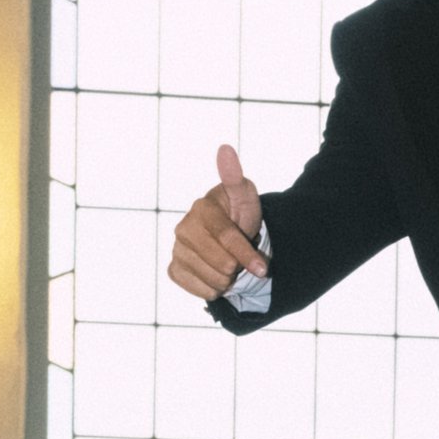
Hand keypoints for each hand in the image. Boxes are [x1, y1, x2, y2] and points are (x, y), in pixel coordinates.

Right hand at [167, 143, 267, 300]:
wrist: (227, 238)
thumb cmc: (238, 214)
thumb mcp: (244, 196)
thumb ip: (235, 178)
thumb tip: (225, 148)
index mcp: (201, 208)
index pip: (227, 237)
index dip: (246, 254)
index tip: (263, 268)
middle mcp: (183, 228)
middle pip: (222, 263)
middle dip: (238, 266)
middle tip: (239, 257)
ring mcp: (177, 249)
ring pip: (213, 280)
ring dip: (228, 279)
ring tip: (228, 264)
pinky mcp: (174, 269)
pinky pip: (201, 290)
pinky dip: (214, 289)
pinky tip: (215, 274)